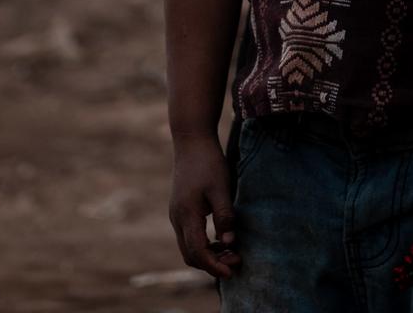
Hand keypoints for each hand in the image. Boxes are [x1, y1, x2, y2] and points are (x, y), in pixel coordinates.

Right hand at [168, 137, 238, 279]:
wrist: (191, 141)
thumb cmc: (208, 163)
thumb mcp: (221, 188)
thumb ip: (225, 216)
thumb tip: (229, 243)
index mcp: (186, 215)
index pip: (197, 252)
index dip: (214, 266)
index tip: (232, 272)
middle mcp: (177, 218)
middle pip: (190, 255)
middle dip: (212, 264)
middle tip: (236, 262)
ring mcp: (176, 215)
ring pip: (188, 247)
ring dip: (208, 256)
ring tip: (232, 253)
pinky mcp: (180, 210)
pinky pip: (189, 237)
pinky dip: (204, 245)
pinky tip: (221, 240)